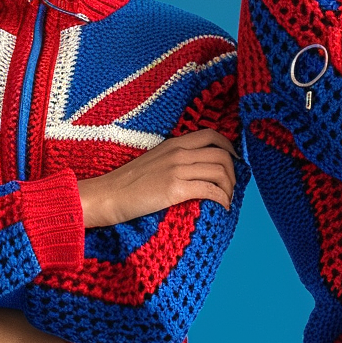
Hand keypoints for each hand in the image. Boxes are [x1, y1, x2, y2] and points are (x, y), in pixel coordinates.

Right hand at [78, 129, 236, 228]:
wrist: (107, 195)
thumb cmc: (128, 183)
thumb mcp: (155, 161)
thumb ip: (175, 159)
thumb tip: (197, 169)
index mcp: (174, 144)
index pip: (212, 135)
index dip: (229, 147)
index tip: (233, 161)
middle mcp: (178, 153)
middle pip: (221, 155)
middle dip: (233, 172)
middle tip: (230, 187)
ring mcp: (176, 170)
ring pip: (219, 171)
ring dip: (229, 187)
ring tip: (226, 199)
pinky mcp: (174, 189)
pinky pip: (209, 190)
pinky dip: (222, 198)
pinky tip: (222, 206)